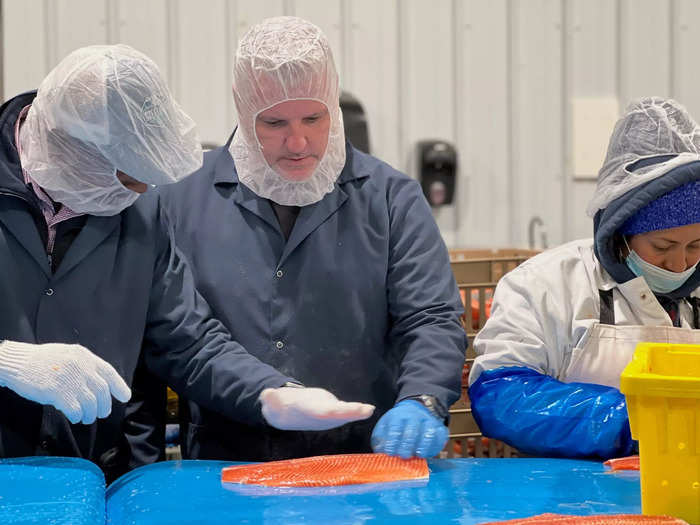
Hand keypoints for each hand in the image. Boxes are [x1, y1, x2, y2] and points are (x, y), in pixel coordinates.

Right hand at [0, 340, 130, 423]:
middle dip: (105, 405)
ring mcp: (69, 378)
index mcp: (84, 356)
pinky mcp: (57, 391)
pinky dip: (78, 416)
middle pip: (102, 390)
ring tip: (87, 419)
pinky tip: (75, 417)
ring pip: (91, 402)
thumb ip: (83, 366)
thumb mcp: (68, 355)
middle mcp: (80, 366)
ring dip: (91, 414)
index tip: (125, 397)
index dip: (119, 386)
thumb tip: (97, 385)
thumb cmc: (42, 361)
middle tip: (102, 414)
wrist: (17, 362)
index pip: (108, 372)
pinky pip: (75, 409)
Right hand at [259, 386, 374, 430]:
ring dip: (356, 412)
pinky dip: (357, 410)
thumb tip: (267, 394)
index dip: (331, 412)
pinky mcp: (333, 409)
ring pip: (344, 414)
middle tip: (365, 410)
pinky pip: (346, 410)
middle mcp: (320, 417)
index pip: (321, 412)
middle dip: (350, 413)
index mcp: (308, 413)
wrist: (285, 412)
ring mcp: (328, 415)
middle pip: (337, 415)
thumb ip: (270, 398)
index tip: (341, 411)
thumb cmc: (279, 405)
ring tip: (369, 409)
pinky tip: (368, 409)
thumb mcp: (272, 400)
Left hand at [371, 399, 447, 457]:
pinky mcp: (439, 428)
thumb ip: (381, 440)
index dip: (392, 441)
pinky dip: (436, 445)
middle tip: (404, 456)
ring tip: (419, 455)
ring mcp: (428, 421)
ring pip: (428, 432)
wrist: (415, 410)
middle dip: (407, 445)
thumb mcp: (385, 427)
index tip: (390, 452)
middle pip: (412, 431)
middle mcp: (414, 417)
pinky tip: (429, 453)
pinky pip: (441, 436)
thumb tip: (380, 452)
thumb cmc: (398, 424)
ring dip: (423, 445)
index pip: (395, 427)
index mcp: (398, 416)